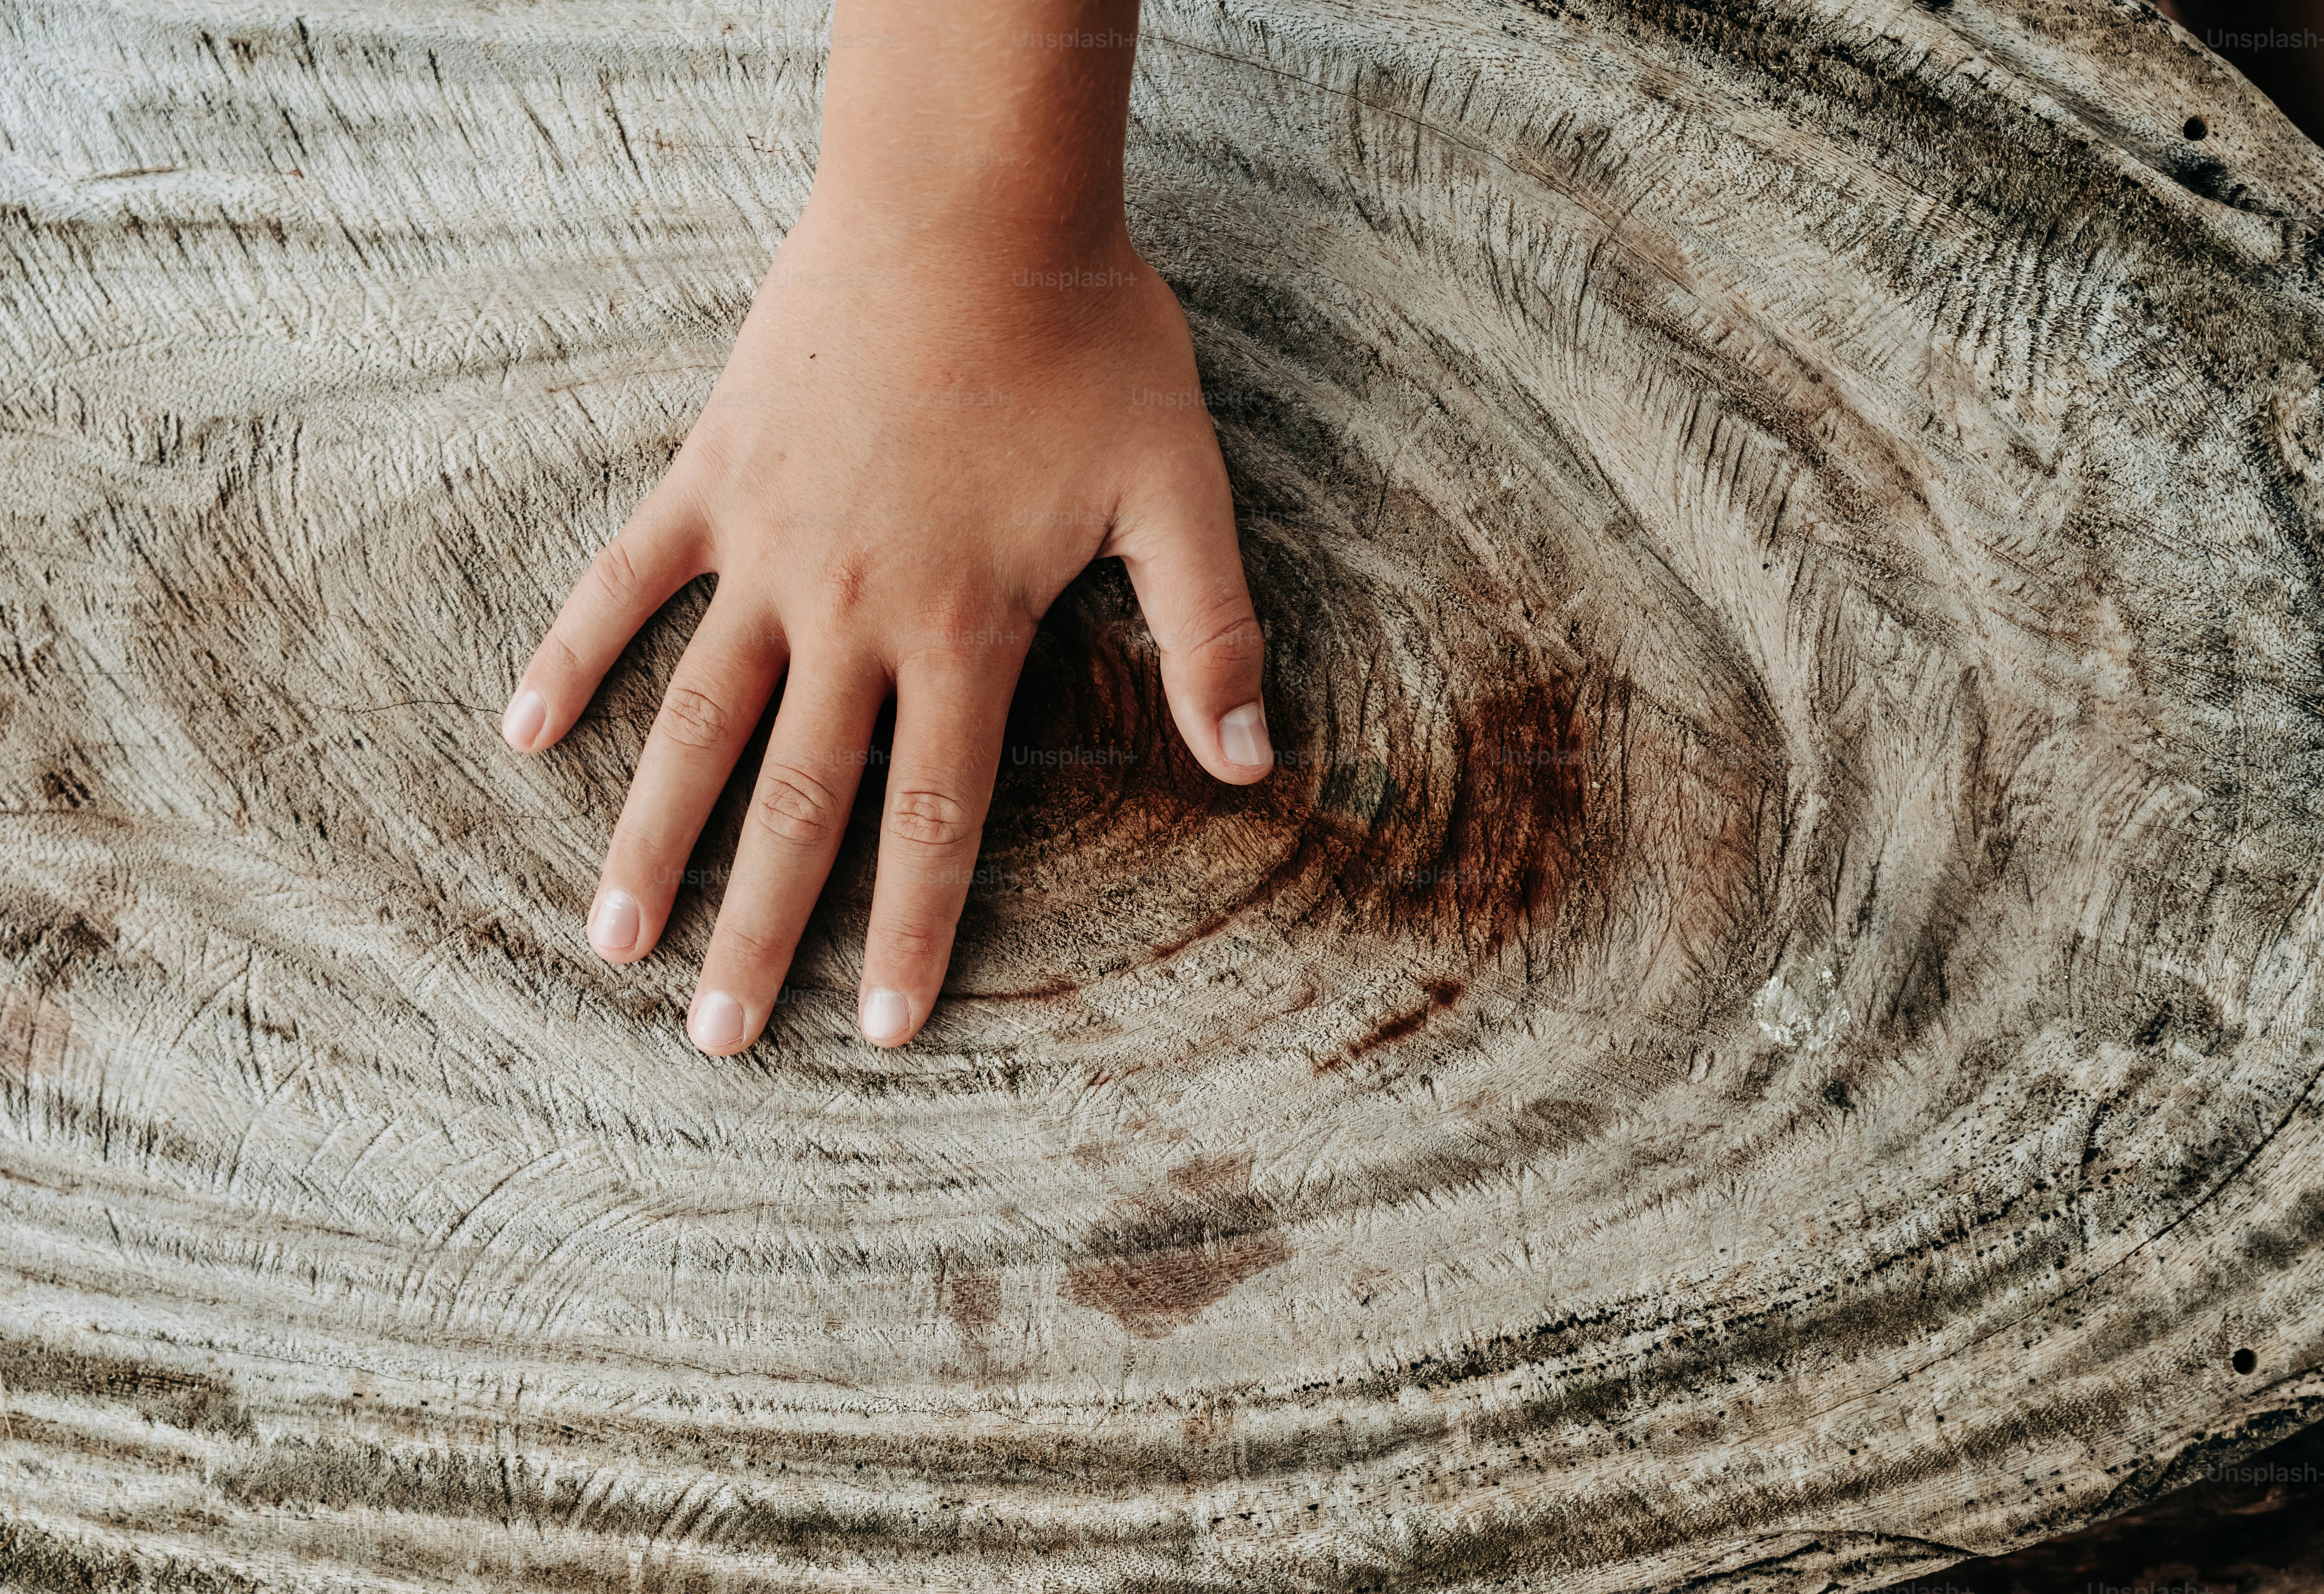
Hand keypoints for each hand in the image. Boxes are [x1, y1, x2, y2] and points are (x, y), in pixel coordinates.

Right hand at [498, 204, 1269, 1053]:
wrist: (973, 198)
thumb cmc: (1088, 338)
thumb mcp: (1180, 490)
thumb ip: (1212, 633)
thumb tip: (1253, 764)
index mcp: (964, 626)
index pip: (935, 818)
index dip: (912, 932)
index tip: (881, 1031)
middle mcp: (853, 608)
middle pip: (798, 803)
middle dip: (760, 932)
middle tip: (717, 1041)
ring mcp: (769, 542)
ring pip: (696, 720)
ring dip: (652, 838)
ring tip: (610, 940)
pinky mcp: (714, 470)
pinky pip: (626, 579)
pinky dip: (569, 651)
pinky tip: (520, 732)